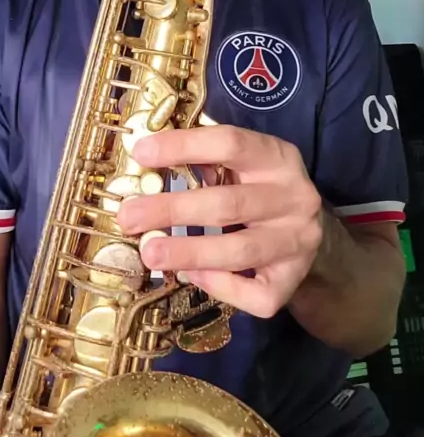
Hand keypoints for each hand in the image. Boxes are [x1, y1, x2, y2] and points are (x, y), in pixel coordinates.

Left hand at [116, 125, 322, 318]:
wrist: (307, 229)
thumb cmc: (261, 189)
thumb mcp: (245, 163)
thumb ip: (207, 161)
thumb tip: (146, 160)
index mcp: (278, 157)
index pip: (230, 143)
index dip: (184, 146)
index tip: (141, 152)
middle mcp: (295, 197)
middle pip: (228, 203)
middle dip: (173, 210)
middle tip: (130, 217)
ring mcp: (297, 242)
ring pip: (239, 251)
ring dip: (189, 252)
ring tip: (150, 253)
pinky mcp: (293, 279)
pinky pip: (255, 293)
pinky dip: (220, 286)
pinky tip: (193, 275)